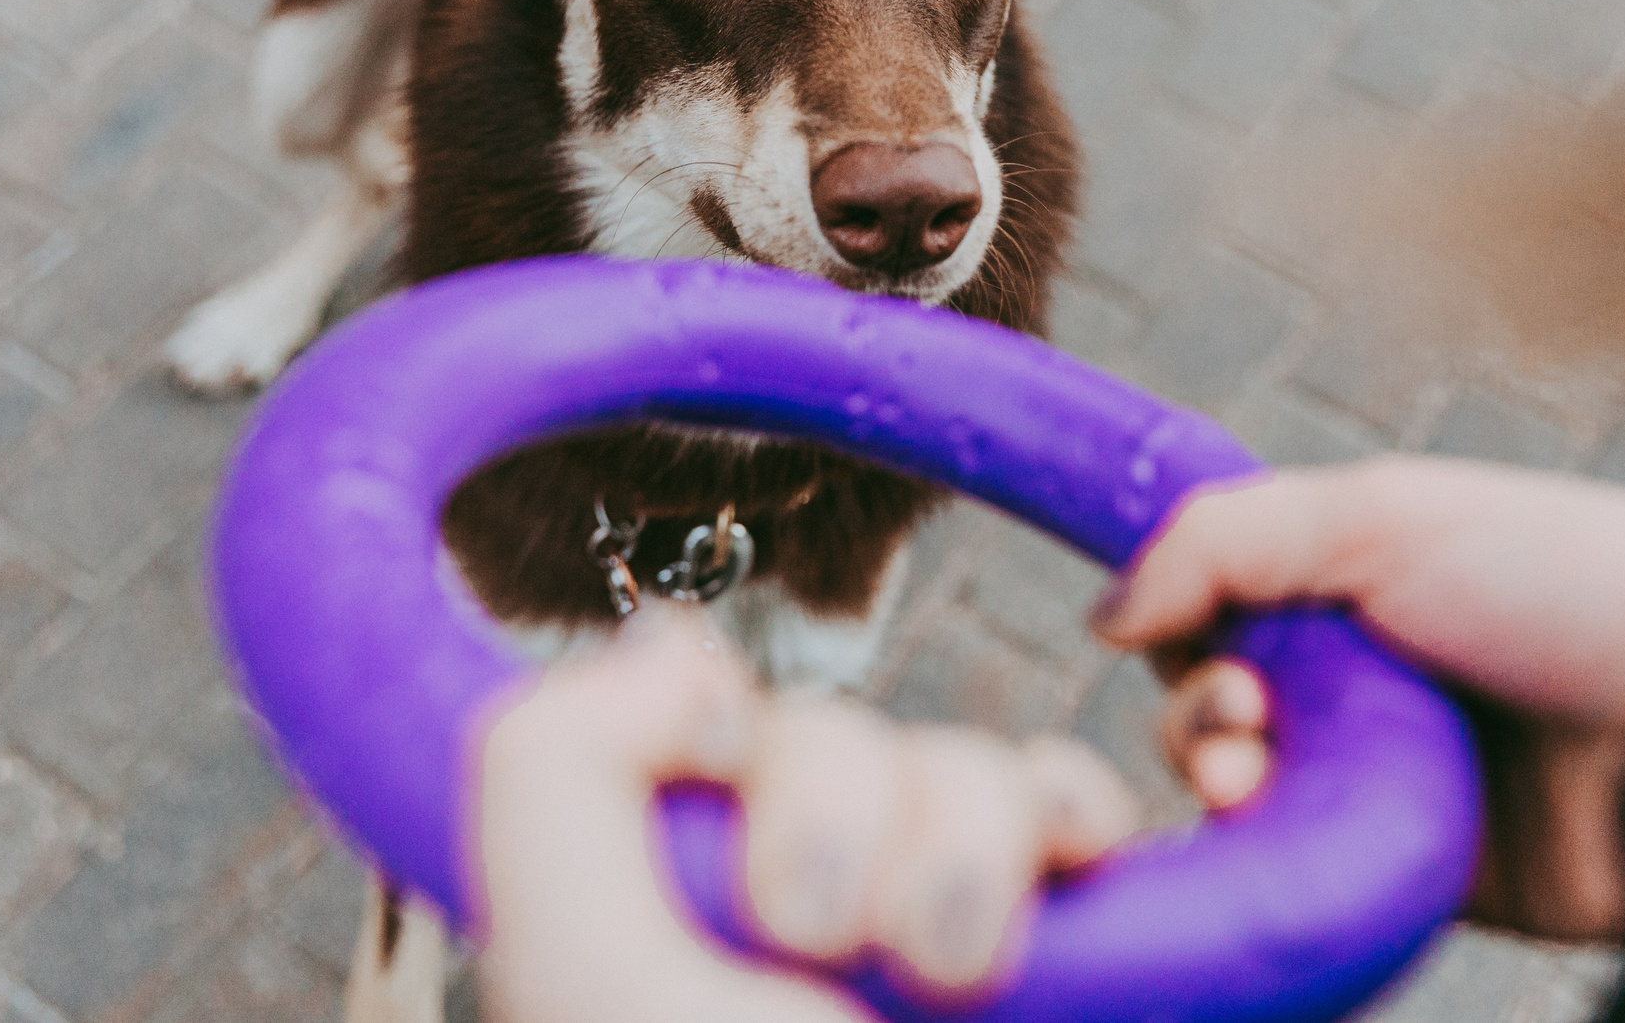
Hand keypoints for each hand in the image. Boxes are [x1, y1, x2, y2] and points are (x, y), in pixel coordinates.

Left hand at [477, 608, 1138, 1022]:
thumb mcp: (592, 976)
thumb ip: (552, 777)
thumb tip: (676, 647)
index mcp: (650, 909)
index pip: (678, 709)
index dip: (703, 706)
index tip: (709, 758)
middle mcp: (777, 908)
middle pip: (828, 730)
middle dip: (841, 800)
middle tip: (828, 934)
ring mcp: (922, 925)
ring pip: (956, 757)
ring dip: (965, 831)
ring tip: (953, 965)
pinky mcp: (1055, 951)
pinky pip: (1069, 803)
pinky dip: (1073, 825)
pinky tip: (1071, 894)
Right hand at [1092, 457, 1624, 941]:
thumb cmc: (1579, 584)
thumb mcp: (1387, 515)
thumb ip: (1227, 537)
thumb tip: (1103, 615)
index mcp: (1357, 578)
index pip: (1211, 599)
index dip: (1177, 617)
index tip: (1179, 629)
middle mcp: (1365, 676)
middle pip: (1207, 703)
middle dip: (1197, 711)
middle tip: (1244, 722)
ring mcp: (1385, 780)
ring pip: (1241, 798)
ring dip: (1220, 783)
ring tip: (1254, 782)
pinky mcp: (1411, 880)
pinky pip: (1300, 880)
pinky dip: (1265, 866)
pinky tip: (1265, 846)